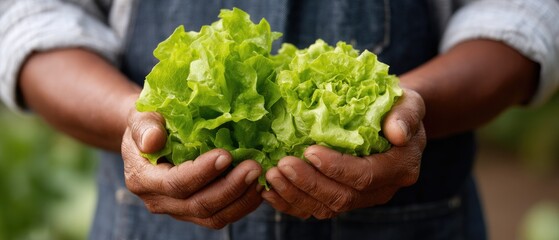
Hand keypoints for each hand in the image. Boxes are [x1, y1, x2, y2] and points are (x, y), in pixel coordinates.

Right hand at [121, 109, 263, 228]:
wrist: (151, 137)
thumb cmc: (149, 121)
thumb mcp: (141, 116)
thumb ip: (144, 127)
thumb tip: (152, 140)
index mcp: (142, 178)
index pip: (175, 183)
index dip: (202, 172)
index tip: (227, 155)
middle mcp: (159, 201)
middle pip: (199, 205)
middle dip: (230, 188)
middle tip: (255, 167)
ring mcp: (178, 210)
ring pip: (213, 217)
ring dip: (241, 199)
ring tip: (261, 177)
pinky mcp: (195, 212)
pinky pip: (221, 216)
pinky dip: (243, 204)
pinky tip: (259, 187)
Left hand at [262, 88, 425, 218]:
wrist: (392, 121)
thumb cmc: (397, 108)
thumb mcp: (410, 103)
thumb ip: (405, 116)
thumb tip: (397, 132)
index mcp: (399, 168)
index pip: (365, 176)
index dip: (337, 167)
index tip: (310, 151)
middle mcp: (380, 190)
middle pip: (342, 197)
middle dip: (309, 183)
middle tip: (283, 165)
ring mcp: (360, 198)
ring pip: (326, 208)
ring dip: (295, 194)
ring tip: (272, 175)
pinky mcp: (341, 198)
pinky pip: (314, 209)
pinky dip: (290, 203)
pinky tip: (269, 191)